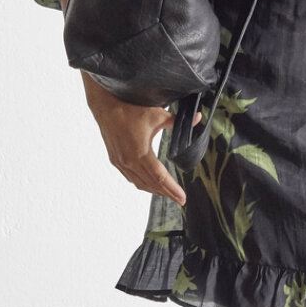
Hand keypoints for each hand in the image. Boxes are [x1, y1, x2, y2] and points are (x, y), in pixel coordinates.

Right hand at [87, 87, 202, 204]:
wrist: (106, 106)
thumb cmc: (131, 109)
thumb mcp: (158, 115)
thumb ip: (177, 122)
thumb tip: (199, 118)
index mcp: (140, 152)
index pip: (160, 176)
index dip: (172, 189)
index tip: (182, 198)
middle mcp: (129, 161)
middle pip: (151, 184)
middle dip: (166, 193)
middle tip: (180, 200)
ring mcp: (121, 162)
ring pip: (139, 183)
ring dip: (154, 190)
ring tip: (167, 194)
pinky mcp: (116, 160)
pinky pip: (131, 178)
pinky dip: (142, 183)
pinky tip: (149, 184)